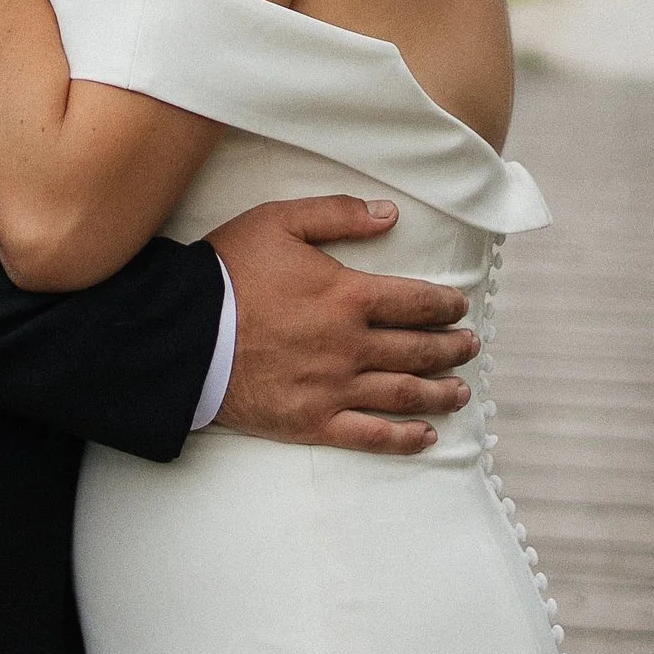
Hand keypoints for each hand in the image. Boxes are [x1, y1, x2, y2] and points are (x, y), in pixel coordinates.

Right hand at [208, 196, 477, 453]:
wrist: (183, 332)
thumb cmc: (228, 271)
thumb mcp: (279, 221)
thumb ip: (338, 215)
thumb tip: (390, 214)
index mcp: (348, 296)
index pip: (415, 302)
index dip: (445, 305)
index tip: (460, 307)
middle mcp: (350, 346)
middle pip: (418, 349)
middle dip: (451, 347)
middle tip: (470, 346)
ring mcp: (333, 388)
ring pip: (403, 393)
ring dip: (439, 392)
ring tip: (461, 391)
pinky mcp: (312, 421)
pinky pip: (369, 436)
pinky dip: (403, 439)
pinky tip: (424, 436)